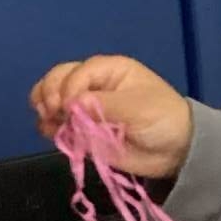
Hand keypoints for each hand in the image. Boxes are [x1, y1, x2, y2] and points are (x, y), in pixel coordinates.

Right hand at [30, 56, 192, 178]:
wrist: (175, 150)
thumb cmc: (162, 119)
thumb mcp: (138, 107)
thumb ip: (104, 105)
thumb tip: (71, 105)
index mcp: (108, 70)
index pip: (76, 72)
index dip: (67, 88)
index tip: (68, 108)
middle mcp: (92, 84)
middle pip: (57, 79)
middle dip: (50, 94)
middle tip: (53, 112)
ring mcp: (84, 107)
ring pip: (51, 99)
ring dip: (45, 109)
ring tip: (49, 122)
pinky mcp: (81, 129)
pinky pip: (56, 124)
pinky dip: (49, 126)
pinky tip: (52, 131)